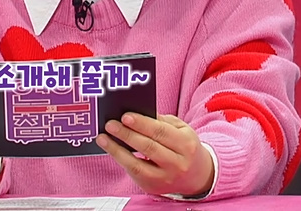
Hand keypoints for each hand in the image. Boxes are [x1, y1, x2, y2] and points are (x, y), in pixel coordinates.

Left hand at [96, 113, 214, 197]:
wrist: (197, 175)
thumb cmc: (184, 147)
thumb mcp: (181, 130)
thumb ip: (161, 121)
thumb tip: (137, 113)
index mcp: (186, 145)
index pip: (161, 132)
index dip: (142, 124)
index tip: (125, 116)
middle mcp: (177, 164)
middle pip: (148, 148)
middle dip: (127, 135)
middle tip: (110, 125)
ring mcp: (165, 179)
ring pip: (138, 165)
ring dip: (117, 151)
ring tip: (103, 138)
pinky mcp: (153, 187)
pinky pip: (134, 173)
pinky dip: (121, 160)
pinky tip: (112, 150)